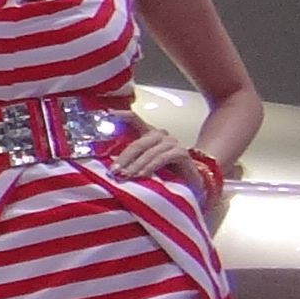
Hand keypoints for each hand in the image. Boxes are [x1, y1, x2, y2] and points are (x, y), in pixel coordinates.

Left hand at [108, 120, 227, 227]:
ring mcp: (171, 142)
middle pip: (138, 142)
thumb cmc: (165, 173)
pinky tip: (142, 176)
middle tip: (113, 171)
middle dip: (124, 157)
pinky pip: (162, 158)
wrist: (191, 183)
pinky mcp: (181, 153)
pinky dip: (150, 167)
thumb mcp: (143, 166)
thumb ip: (130, 162)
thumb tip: (111, 166)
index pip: (134, 120)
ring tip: (125, 176)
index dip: (122, 116)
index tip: (108, 115)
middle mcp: (160, 135)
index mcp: (148, 134)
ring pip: (149, 151)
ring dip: (135, 165)